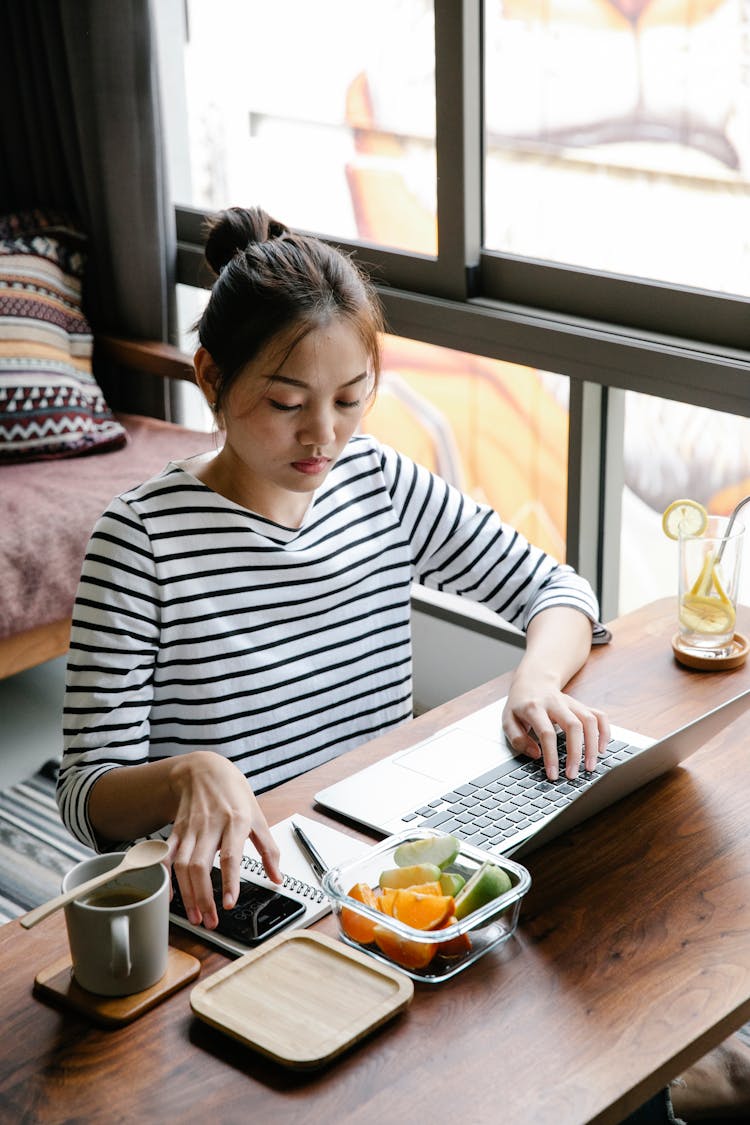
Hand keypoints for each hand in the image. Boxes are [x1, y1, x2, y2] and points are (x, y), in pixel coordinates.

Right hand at [165, 751, 281, 928]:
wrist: (204, 770)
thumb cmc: (233, 793)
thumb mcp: (258, 817)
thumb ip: (269, 850)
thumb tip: (278, 877)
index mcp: (236, 821)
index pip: (231, 856)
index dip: (229, 881)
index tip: (229, 903)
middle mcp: (211, 825)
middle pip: (201, 866)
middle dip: (203, 897)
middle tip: (210, 921)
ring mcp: (191, 828)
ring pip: (183, 865)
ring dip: (187, 894)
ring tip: (196, 916)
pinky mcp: (176, 830)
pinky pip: (167, 856)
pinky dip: (166, 877)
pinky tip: (170, 896)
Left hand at [502, 677, 609, 780]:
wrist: (533, 681)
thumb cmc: (520, 704)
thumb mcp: (508, 720)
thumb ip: (517, 739)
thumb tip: (537, 754)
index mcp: (534, 708)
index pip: (547, 733)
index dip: (551, 756)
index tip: (553, 774)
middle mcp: (556, 703)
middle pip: (573, 726)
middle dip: (576, 753)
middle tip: (573, 774)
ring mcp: (571, 703)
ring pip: (589, 721)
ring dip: (592, 745)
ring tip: (590, 766)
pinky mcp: (581, 705)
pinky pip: (599, 716)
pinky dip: (604, 732)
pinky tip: (602, 749)